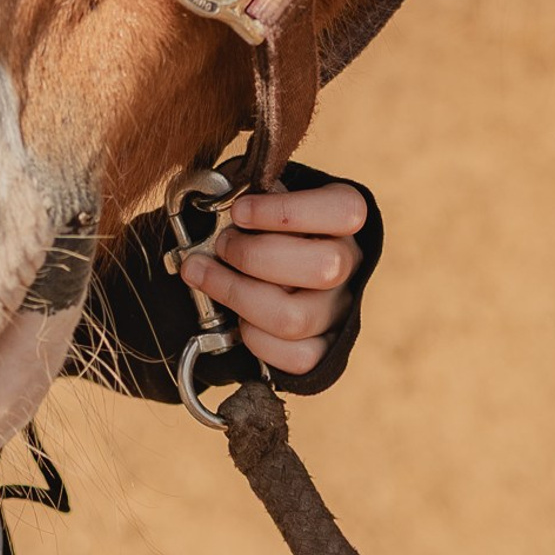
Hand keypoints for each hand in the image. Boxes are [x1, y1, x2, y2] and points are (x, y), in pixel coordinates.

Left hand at [177, 181, 367, 376]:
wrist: (278, 263)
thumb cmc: (267, 223)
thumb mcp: (266, 197)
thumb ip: (253, 198)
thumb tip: (216, 209)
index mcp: (344, 218)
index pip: (345, 211)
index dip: (287, 212)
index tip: (239, 211)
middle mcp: (349, 265)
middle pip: (322, 268)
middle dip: (254, 256)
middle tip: (221, 245)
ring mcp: (339, 311)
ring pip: (295, 317)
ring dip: (236, 295)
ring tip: (204, 274)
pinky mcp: (325, 349)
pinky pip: (296, 357)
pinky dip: (255, 337)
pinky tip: (235, 317)